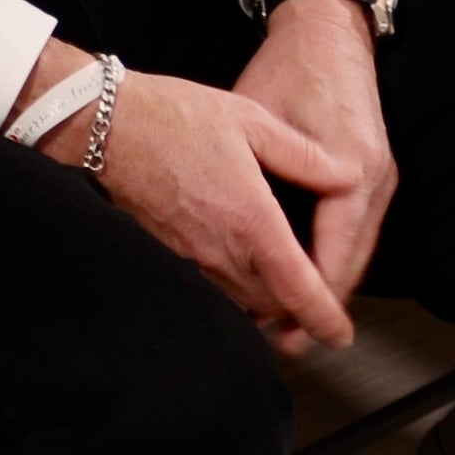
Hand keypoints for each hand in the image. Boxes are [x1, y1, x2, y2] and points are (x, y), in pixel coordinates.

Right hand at [45, 53, 360, 353]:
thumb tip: (347, 175)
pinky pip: (212, 286)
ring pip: (241, 301)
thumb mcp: (252, 121)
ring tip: (284, 288)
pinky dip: (236, 288)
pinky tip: (241, 263)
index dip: (325, 320)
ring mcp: (191, 256)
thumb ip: (305, 156)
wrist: (106, 125)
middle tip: (318, 305)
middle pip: (272, 305)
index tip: (339, 336)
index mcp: (251, 220)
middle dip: (298, 310)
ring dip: (266, 302)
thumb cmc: (175, 118)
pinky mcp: (169, 253)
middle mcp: (221, 249)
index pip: (298, 290)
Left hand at [232, 0, 397, 308]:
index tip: (288, 328)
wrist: (328, 28)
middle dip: (316, 301)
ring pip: (352, 250)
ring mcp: (379, 176)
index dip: (310, 293)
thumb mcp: (264, 118)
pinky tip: (300, 276)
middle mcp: (375, 179)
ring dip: (321, 283)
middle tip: (284, 340)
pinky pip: (352, 229)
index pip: (335, 251)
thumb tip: (246, 231)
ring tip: (286, 321)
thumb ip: (265, 174)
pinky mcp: (372, 173)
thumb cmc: (290, 67)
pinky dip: (328, 257)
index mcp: (353, 168)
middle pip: (349, 261)